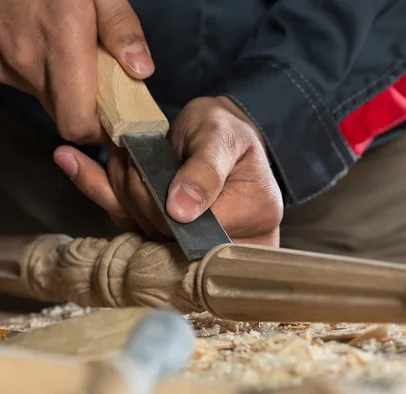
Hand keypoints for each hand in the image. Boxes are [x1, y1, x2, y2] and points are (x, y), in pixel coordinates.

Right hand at [0, 0, 153, 143]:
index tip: (115, 121)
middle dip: (87, 112)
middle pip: (64, 117)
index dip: (98, 131)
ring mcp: (8, 61)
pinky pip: (24, 82)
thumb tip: (141, 70)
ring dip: (65, 91)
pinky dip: (41, 75)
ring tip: (76, 61)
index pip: (77, 123)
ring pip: (45, 99)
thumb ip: (122, 29)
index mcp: (63, 43)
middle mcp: (30, 59)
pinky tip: (49, 52)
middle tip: (104, 90)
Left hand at [54, 97, 283, 246]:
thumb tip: (181, 212)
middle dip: (138, 192)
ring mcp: (197, 241)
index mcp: (254, 213)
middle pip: (167, 234)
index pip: (196, 227)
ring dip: (121, 188)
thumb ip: (205, 170)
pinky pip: (131, 225)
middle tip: (127, 152)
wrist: (216, 132)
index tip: (141, 163)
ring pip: (144, 232)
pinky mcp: (168, 235)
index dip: (161, 199)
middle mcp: (229, 237)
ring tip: (118, 154)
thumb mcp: (221, 136)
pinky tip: (74, 163)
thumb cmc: (226, 129)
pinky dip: (98, 191)